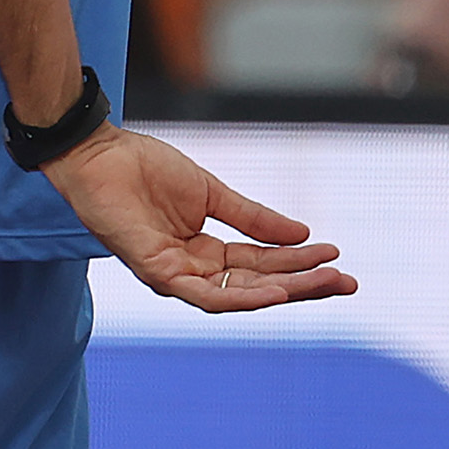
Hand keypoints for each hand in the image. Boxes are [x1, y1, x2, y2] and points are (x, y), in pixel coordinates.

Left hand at [46, 126, 355, 312]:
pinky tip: (274, 291)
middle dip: (303, 285)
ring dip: (283, 292)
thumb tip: (302, 233)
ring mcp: (173, 275)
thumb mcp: (210, 193)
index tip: (337, 257)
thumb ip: (253, 217)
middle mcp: (192, 271)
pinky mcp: (156, 272)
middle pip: (257, 285)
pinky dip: (241, 295)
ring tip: (323, 284)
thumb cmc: (144, 168)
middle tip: (347, 283)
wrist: (100, 152)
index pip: (261, 265)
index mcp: (204, 252)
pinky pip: (204, 294)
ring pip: (237, 295)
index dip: (299, 263)